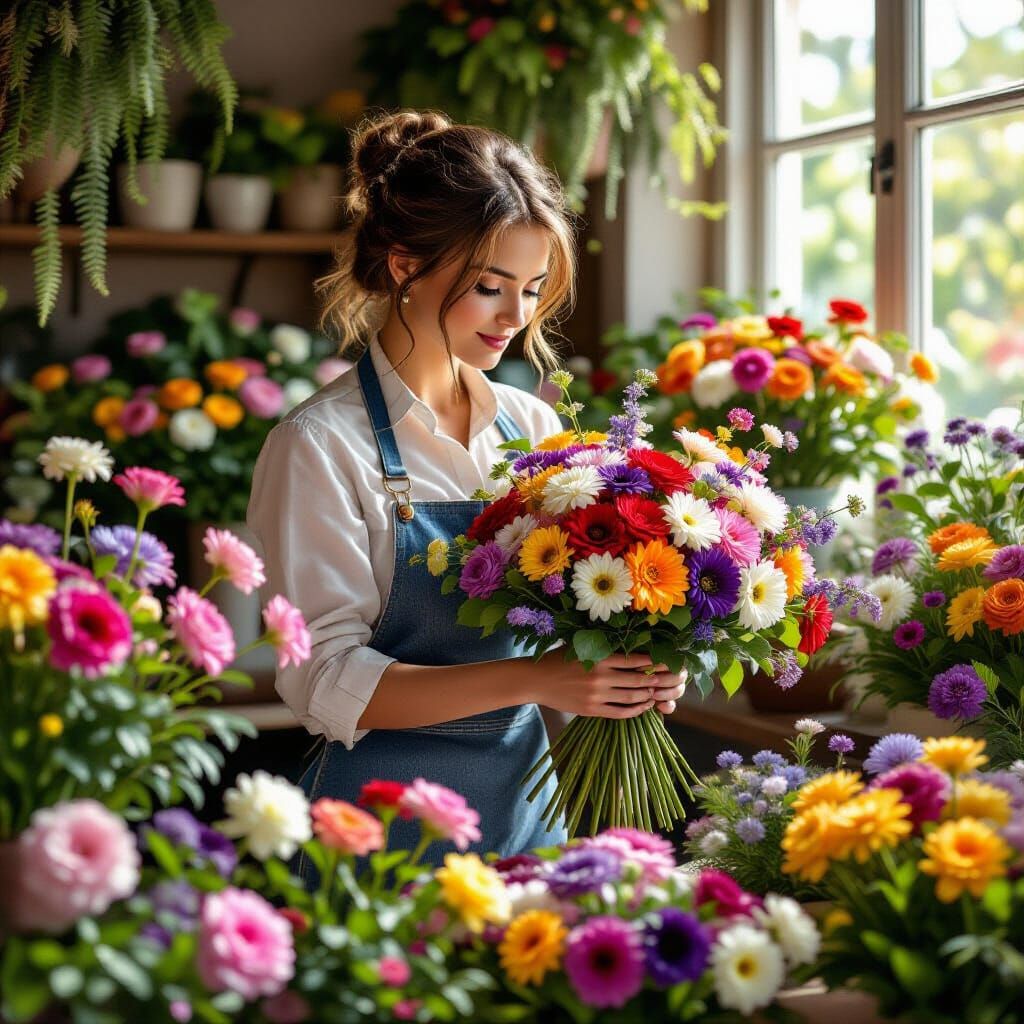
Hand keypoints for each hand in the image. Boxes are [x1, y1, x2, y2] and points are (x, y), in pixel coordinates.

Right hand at [526, 650, 686, 719]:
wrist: (536, 680)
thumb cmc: (559, 659)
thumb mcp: (580, 645)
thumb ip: (602, 645)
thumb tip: (630, 641)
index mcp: (599, 657)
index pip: (636, 660)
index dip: (654, 662)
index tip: (665, 661)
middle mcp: (601, 676)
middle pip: (638, 680)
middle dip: (656, 680)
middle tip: (667, 679)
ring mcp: (597, 695)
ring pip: (632, 698)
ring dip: (648, 696)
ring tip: (656, 693)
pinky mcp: (591, 710)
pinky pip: (620, 713)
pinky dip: (635, 711)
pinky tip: (643, 707)